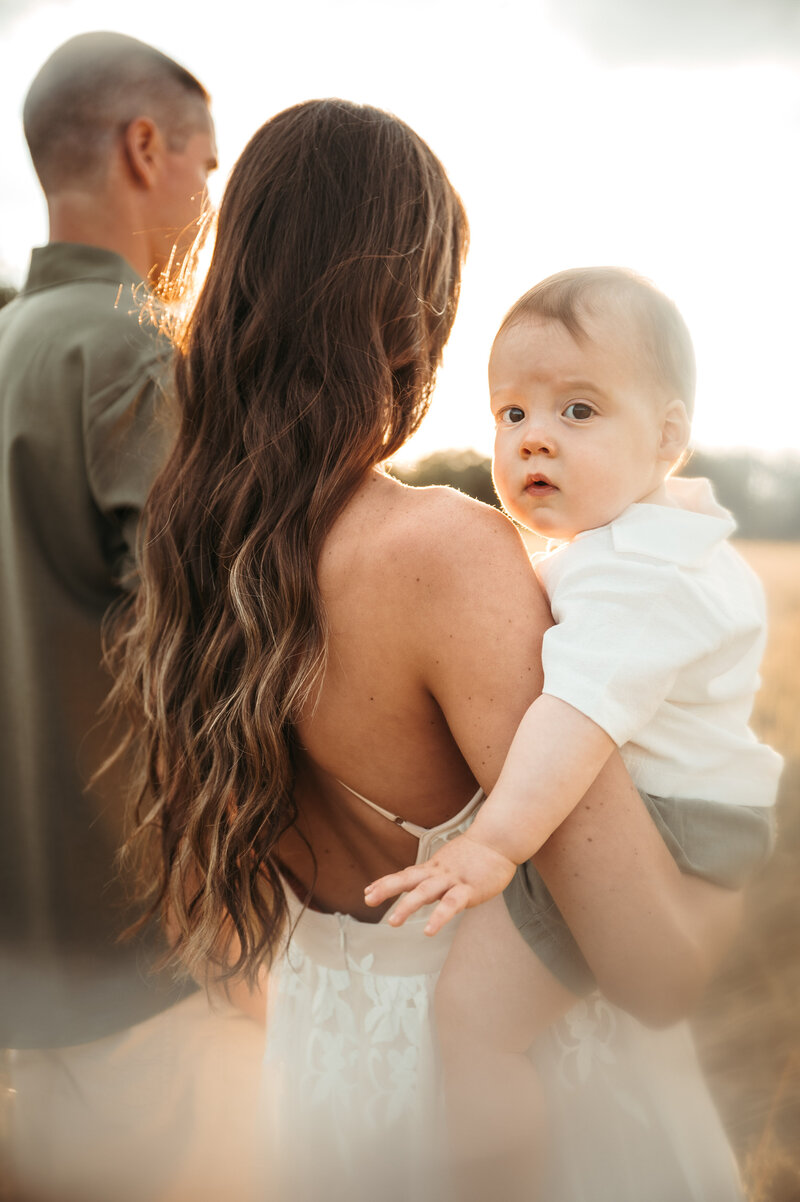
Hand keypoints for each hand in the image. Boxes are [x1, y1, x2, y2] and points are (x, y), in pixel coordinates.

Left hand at [363, 832, 516, 934]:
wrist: (499, 839)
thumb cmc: (478, 853)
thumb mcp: (451, 863)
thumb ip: (437, 878)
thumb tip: (422, 892)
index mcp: (434, 868)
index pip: (406, 875)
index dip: (386, 883)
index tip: (368, 891)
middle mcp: (438, 872)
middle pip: (408, 878)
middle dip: (386, 888)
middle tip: (368, 899)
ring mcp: (452, 880)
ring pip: (425, 892)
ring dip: (407, 906)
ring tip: (393, 922)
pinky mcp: (469, 889)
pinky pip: (451, 904)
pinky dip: (439, 917)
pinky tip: (429, 930)